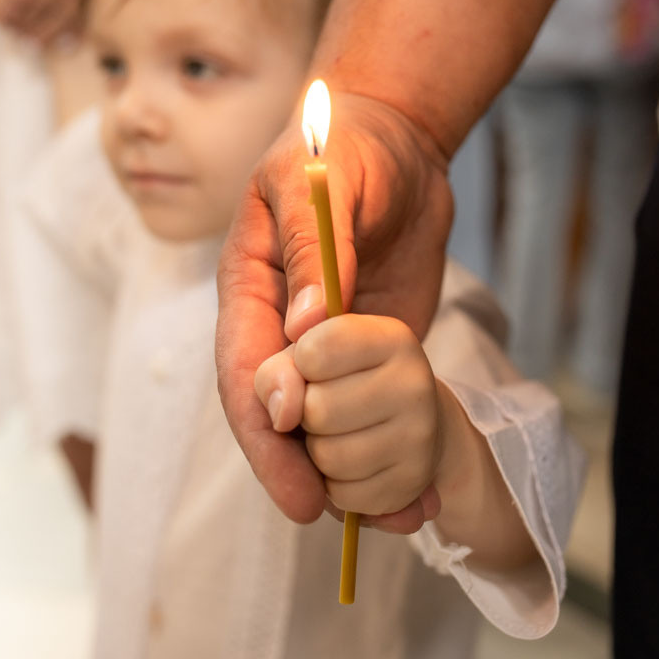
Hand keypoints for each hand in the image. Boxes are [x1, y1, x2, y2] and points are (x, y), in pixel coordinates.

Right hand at [216, 90, 452, 529]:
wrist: (397, 142)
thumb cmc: (343, 147)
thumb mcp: (320, 183)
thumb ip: (315, 251)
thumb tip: (304, 332)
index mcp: (250, 288)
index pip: (243, 368)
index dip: (262, 426)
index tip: (292, 474)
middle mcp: (279, 328)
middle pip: (274, 412)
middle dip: (295, 466)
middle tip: (328, 514)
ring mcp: (326, 346)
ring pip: (321, 423)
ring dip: (348, 472)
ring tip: (393, 516)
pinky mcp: (369, 354)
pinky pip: (369, 410)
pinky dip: (390, 450)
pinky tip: (415, 490)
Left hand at [255, 315, 442, 529]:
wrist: (404, 423)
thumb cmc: (343, 382)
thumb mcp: (305, 357)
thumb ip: (279, 369)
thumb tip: (283, 414)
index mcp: (390, 337)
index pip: (314, 351)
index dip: (299, 364)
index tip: (314, 367)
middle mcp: (414, 382)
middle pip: (316, 409)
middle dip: (306, 414)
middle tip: (327, 406)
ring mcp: (420, 435)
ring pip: (327, 457)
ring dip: (317, 452)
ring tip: (338, 434)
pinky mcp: (413, 482)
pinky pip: (343, 495)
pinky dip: (333, 486)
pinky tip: (352, 465)